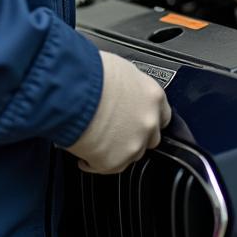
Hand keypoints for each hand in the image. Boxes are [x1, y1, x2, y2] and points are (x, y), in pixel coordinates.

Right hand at [64, 51, 170, 173]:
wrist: (73, 91)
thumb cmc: (90, 73)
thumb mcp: (120, 69)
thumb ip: (130, 87)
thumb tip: (122, 91)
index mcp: (153, 96)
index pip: (163, 115)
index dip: (147, 117)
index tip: (136, 117)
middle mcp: (148, 122)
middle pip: (150, 137)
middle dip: (135, 135)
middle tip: (116, 128)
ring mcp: (134, 144)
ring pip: (131, 154)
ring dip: (118, 149)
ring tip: (97, 139)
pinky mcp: (115, 162)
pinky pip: (107, 167)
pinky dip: (95, 163)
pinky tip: (84, 153)